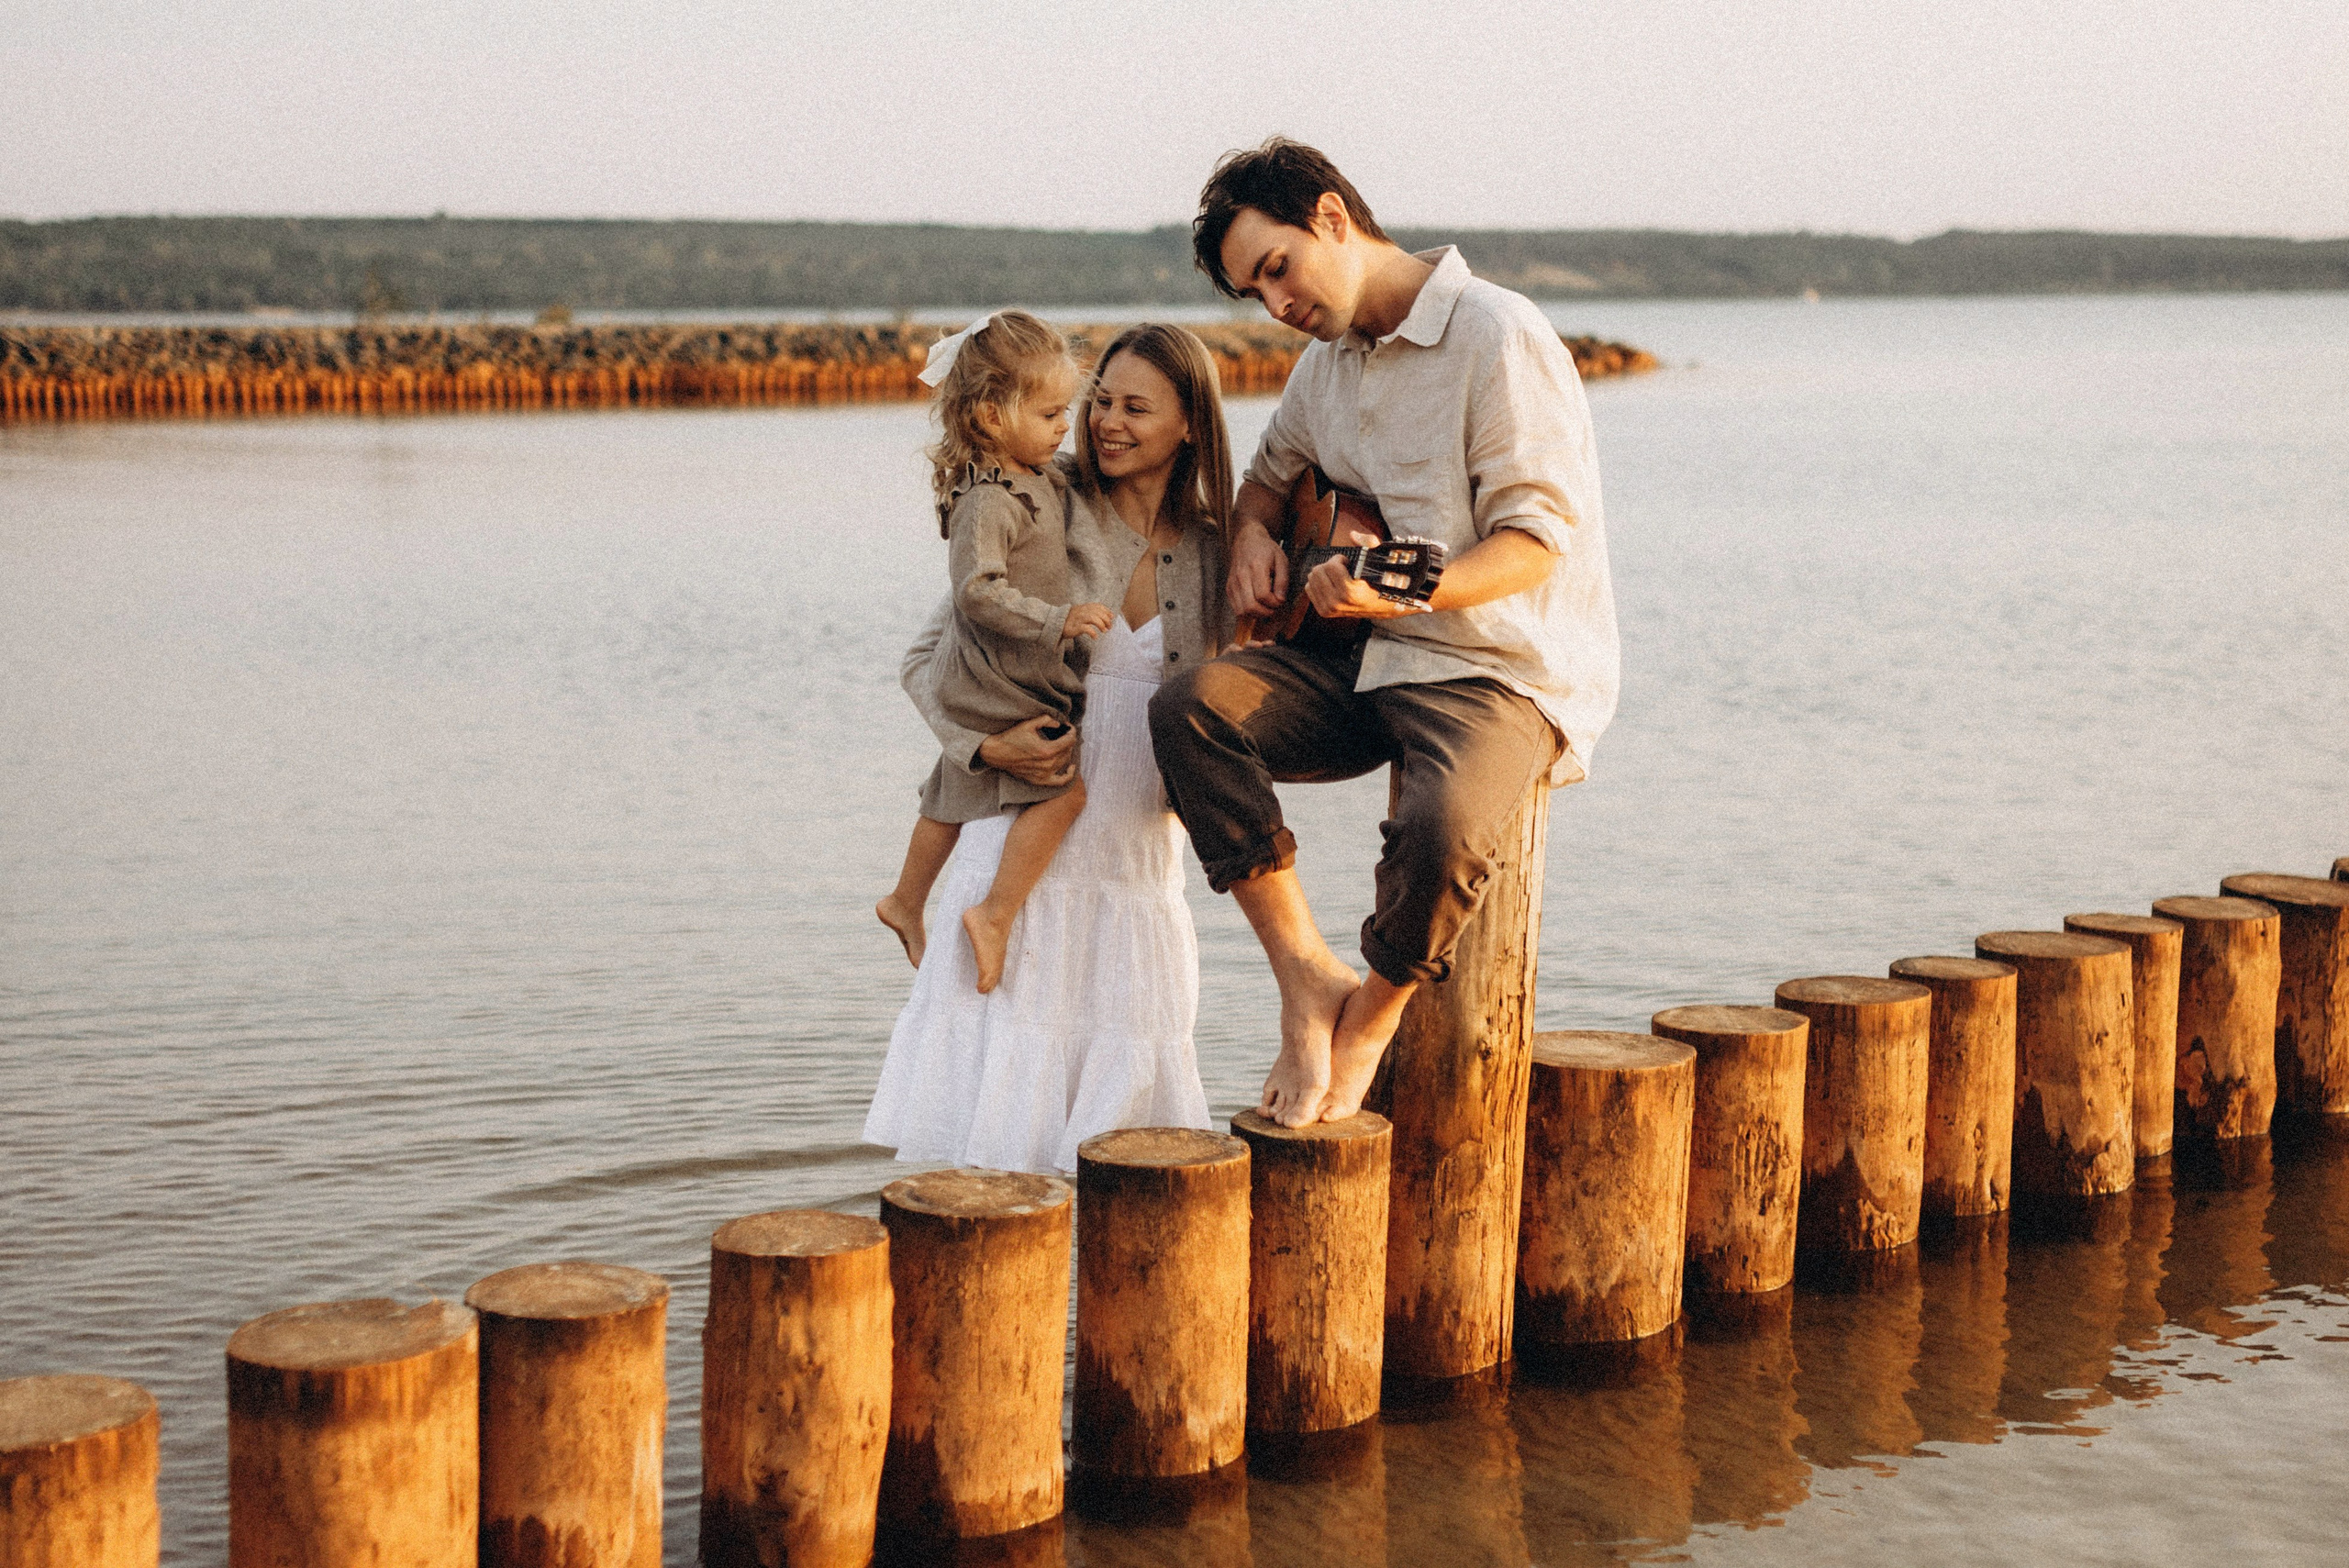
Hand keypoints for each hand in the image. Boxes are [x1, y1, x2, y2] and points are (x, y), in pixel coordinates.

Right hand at [977, 713, 1078, 786]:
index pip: (1069, 740)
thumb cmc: (1011, 738)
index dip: (1071, 731)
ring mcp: (1044, 774)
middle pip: (1068, 751)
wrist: (996, 753)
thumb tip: (1059, 723)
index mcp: (1047, 750)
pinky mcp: (1039, 780)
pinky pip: (1060, 781)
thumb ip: (1046, 720)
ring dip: (1066, 751)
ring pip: (1064, 762)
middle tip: (1064, 732)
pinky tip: (1071, 767)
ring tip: (1063, 744)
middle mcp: (1048, 764)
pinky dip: (1068, 774)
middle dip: (1068, 740)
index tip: (1068, 726)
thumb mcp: (1029, 724)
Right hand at [1062, 602, 1113, 641]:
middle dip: (1106, 619)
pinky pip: (1085, 628)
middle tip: (1109, 627)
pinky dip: (1092, 632)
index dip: (1106, 611)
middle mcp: (1081, 611)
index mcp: (1083, 607)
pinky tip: (1095, 636)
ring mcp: (1077, 619)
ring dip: (1101, 624)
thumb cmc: (1070, 620)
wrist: (1055, 624)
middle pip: (1097, 612)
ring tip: (1104, 631)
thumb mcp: (1080, 613)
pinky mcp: (1074, 627)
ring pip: (1092, 618)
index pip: (1098, 606)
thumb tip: (1107, 617)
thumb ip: (1091, 613)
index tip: (1111, 617)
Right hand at [1227, 519, 1288, 617]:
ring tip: (1265, 606)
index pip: (1263, 595)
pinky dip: (1248, 612)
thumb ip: (1283, 581)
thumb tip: (1280, 600)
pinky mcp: (1229, 588)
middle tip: (1273, 607)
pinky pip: (1236, 609)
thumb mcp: (1281, 560)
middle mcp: (1241, 576)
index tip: (1280, 600)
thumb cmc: (1266, 550)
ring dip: (1256, 614)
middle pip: (1250, 606)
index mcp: (1256, 567)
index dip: (1274, 603)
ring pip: (1242, 611)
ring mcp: (1233, 583)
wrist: (1246, 540)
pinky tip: (1256, 604)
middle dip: (1265, 612)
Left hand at [1303, 528, 1434, 619]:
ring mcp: (1329, 609)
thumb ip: (1368, 543)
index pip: (1331, 566)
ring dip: (1323, 573)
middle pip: (1317, 571)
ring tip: (1337, 576)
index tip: (1347, 562)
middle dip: (1329, 565)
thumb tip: (1352, 534)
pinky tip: (1331, 584)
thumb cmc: (1378, 581)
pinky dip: (1318, 583)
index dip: (1339, 559)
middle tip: (1341, 569)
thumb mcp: (1378, 561)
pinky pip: (1309, 588)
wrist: (1381, 606)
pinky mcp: (1324, 611)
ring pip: (1311, 578)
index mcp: (1350, 592)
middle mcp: (1337, 603)